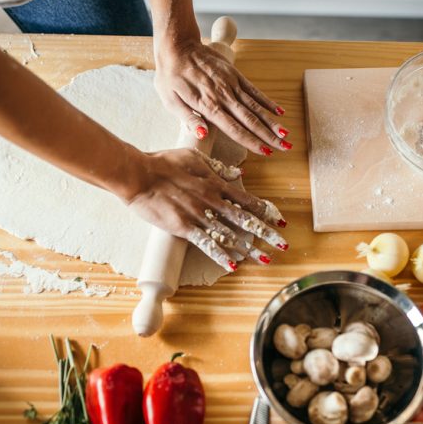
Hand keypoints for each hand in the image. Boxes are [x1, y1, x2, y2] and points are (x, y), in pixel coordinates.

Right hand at [125, 147, 287, 270]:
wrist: (139, 174)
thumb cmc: (163, 163)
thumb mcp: (195, 158)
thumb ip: (218, 169)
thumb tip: (239, 174)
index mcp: (215, 183)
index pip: (247, 200)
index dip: (266, 211)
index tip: (280, 220)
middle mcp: (212, 200)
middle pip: (246, 219)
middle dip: (267, 233)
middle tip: (283, 244)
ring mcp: (199, 215)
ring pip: (231, 234)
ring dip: (250, 248)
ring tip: (266, 259)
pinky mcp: (184, 227)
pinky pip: (206, 243)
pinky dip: (221, 255)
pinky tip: (233, 265)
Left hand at [153, 39, 291, 155]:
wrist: (177, 45)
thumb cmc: (170, 75)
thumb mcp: (170, 100)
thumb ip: (188, 118)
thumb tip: (202, 135)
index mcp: (208, 106)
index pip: (234, 129)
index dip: (252, 142)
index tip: (266, 152)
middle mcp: (223, 96)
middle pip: (250, 120)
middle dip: (269, 136)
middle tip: (285, 147)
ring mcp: (231, 84)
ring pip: (256, 107)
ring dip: (272, 122)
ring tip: (286, 134)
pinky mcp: (234, 74)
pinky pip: (254, 90)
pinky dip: (267, 101)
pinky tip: (279, 111)